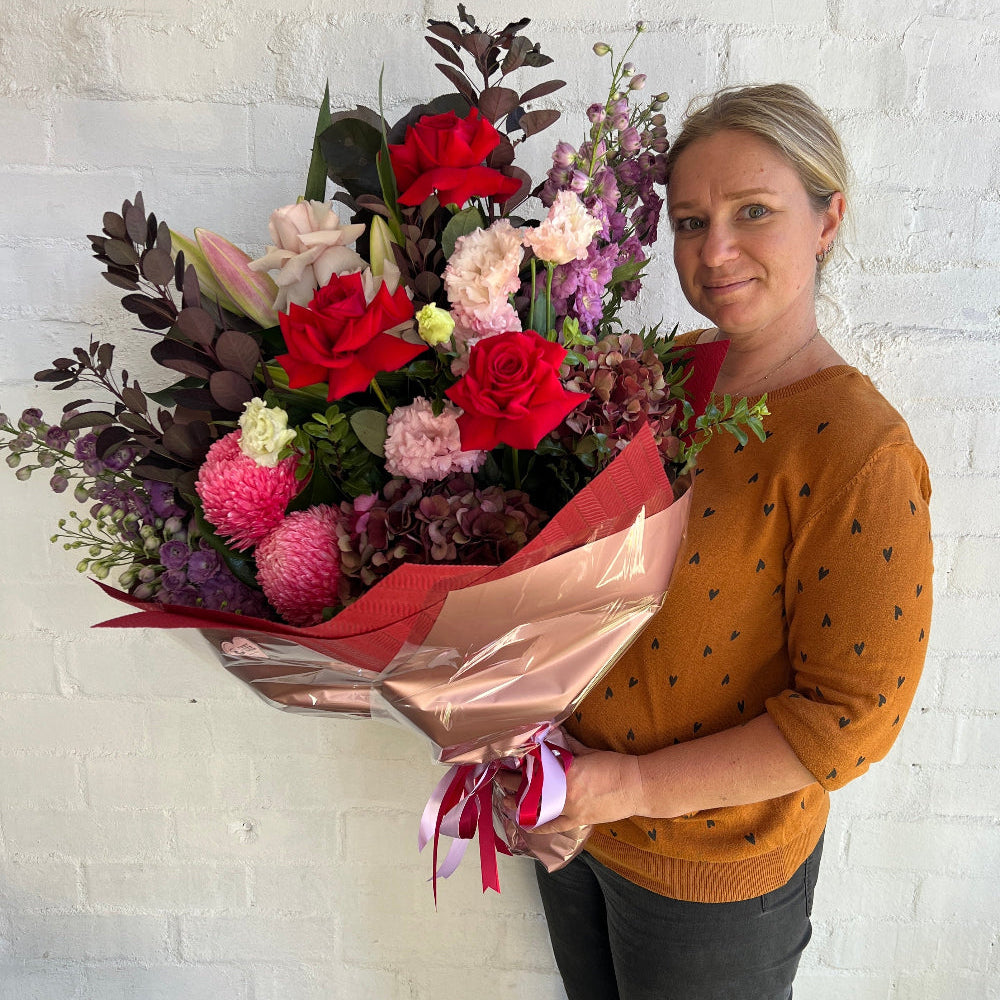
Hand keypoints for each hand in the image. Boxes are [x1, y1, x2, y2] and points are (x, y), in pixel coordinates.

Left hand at [496, 735, 641, 834]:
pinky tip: (526, 825)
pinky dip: (540, 826)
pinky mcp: (580, 820)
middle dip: (513, 784)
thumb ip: (567, 746)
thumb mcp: (587, 751)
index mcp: (566, 770)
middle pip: (532, 789)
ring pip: (539, 809)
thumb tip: (550, 737)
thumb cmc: (614, 765)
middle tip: (501, 779)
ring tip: (505, 801)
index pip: (535, 769)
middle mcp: (565, 791)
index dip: (519, 766)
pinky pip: (556, 826)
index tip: (507, 762)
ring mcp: (572, 808)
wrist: (636, 785)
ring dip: (519, 806)